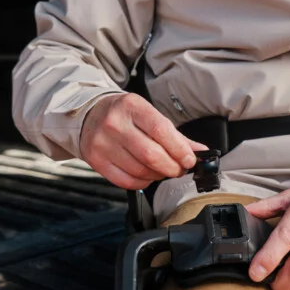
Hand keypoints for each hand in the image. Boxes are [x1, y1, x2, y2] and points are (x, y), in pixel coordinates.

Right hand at [80, 93, 206, 189]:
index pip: (161, 130)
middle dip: (172, 167)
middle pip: (151, 154)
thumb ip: (175, 134)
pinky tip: (148, 175)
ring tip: (163, 170)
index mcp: (132, 106)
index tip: (190, 159)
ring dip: (159, 175)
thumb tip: (200, 151)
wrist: (88, 114)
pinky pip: (126, 181)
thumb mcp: (148, 114)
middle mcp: (115, 123)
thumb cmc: (124, 114)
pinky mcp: (96, 161)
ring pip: (140, 170)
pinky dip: (143, 182)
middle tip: (179, 169)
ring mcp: (103, 143)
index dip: (180, 149)